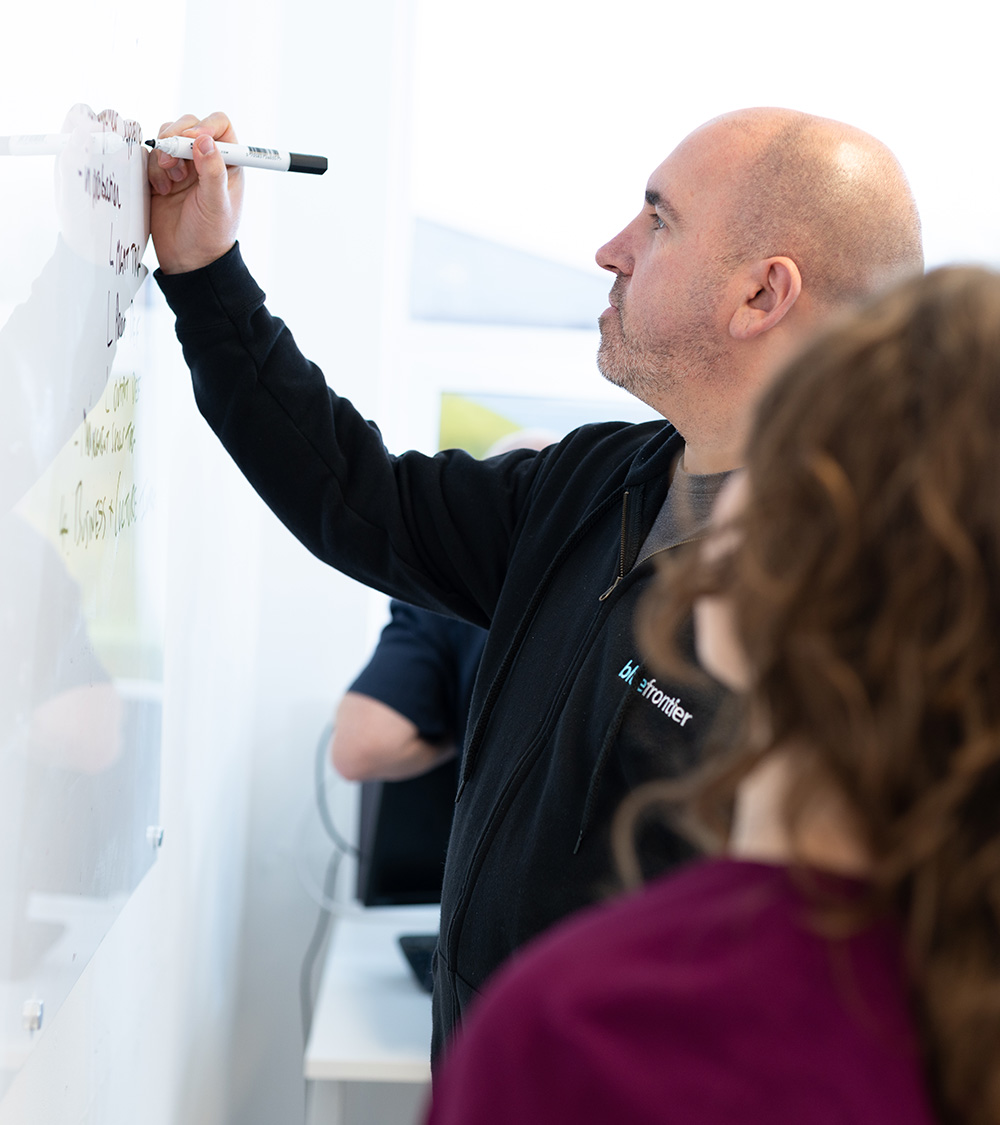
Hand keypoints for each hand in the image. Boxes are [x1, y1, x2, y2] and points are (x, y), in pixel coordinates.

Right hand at [148, 111, 243, 273]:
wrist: (186, 259)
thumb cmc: (209, 236)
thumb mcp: (216, 205)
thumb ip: (213, 172)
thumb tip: (205, 140)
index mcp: (227, 163)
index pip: (219, 126)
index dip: (204, 126)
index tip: (191, 141)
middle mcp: (205, 160)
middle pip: (188, 126)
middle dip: (176, 138)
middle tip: (172, 163)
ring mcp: (182, 166)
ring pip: (167, 137)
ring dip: (163, 154)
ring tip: (169, 183)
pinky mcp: (161, 174)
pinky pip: (150, 155)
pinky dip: (151, 167)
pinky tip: (160, 190)